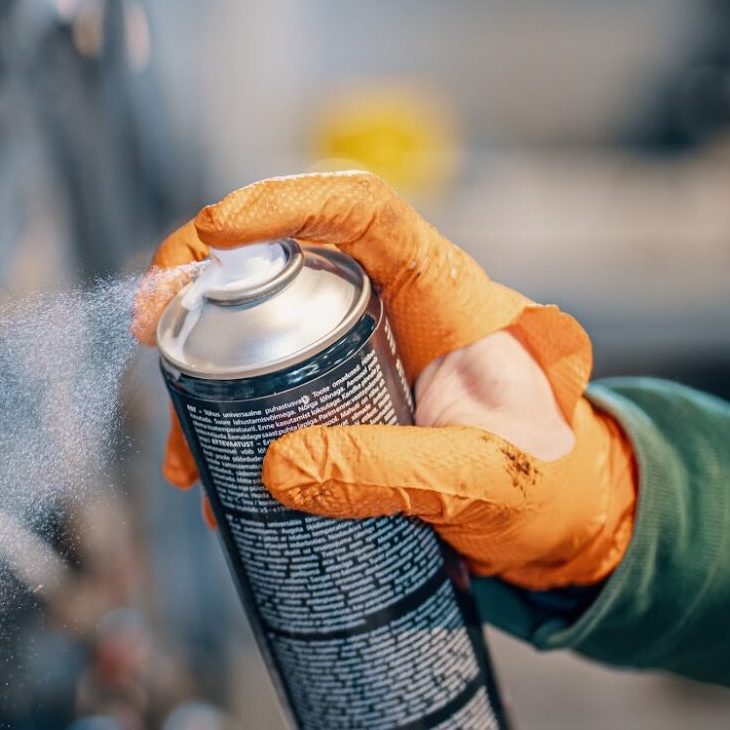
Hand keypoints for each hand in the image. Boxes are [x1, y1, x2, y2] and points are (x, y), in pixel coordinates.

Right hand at [134, 172, 636, 591]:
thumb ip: (385, 473)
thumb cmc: (553, 486)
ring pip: (276, 329)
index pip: (362, 209)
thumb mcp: (476, 482)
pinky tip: (215, 479)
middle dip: (209, 287)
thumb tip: (275, 469)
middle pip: (293, 261)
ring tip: (180, 449)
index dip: (282, 203)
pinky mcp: (358, 399)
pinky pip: (284, 388)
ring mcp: (375, 351)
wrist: (578, 526)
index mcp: (444, 293)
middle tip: (151, 327)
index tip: (211, 234)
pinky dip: (239, 425)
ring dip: (214, 372)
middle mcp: (402, 306)